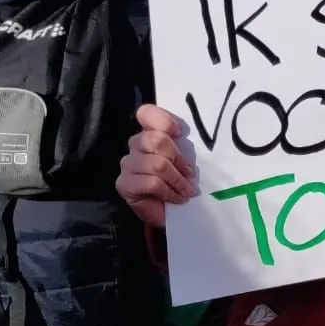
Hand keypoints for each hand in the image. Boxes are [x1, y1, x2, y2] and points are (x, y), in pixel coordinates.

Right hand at [117, 103, 197, 227]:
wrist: (170, 212)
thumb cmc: (180, 182)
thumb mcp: (186, 161)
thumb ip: (185, 148)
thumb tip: (200, 144)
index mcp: (150, 133)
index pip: (146, 113)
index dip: (163, 121)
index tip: (180, 134)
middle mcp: (135, 145)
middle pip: (157, 139)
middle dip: (178, 159)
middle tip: (190, 174)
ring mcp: (127, 164)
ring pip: (157, 164)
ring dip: (177, 180)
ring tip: (186, 190)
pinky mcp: (124, 184)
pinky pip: (151, 183)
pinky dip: (169, 192)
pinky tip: (176, 198)